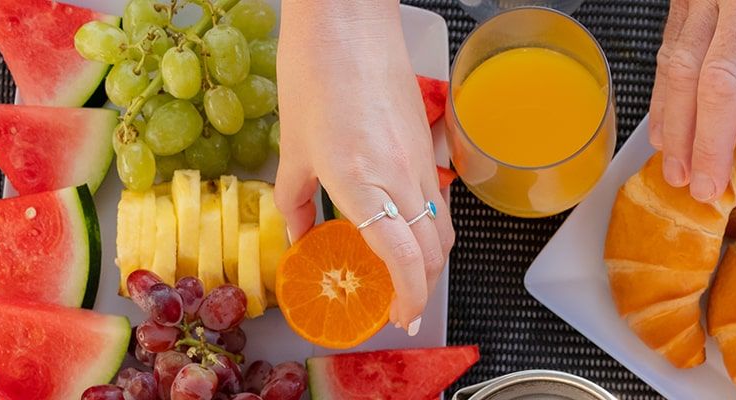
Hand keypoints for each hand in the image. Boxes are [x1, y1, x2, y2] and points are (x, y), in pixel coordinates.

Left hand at [274, 0, 453, 332]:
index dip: (408, 297)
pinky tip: (407, 227)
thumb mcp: (292, 146)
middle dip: (423, 287)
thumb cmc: (314, 71)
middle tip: (401, 305)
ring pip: (443, 227)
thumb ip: (295, 201)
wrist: (348, 20)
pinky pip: (438, 199)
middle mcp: (400, 176)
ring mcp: (420, 159)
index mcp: (361, 182)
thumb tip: (299, 238)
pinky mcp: (428, 144)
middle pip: (434, 251)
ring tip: (406, 274)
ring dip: (431, 260)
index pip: (403, 258)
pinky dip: (431, 225)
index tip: (398, 316)